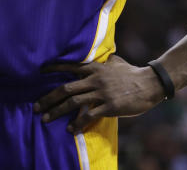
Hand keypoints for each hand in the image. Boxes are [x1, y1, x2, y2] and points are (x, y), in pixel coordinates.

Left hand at [34, 55, 165, 132]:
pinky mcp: (109, 106)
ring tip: (45, 119)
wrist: (149, 84)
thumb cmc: (132, 73)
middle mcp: (94, 79)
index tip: (40, 72)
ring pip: (73, 102)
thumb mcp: (116, 62)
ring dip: (57, 111)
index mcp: (94, 68)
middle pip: (66, 88)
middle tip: (36, 106)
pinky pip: (88, 115)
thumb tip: (103, 57)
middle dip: (49, 98)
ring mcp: (101, 93)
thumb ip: (105, 61)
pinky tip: (70, 129)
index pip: (69, 67)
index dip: (54, 69)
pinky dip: (77, 123)